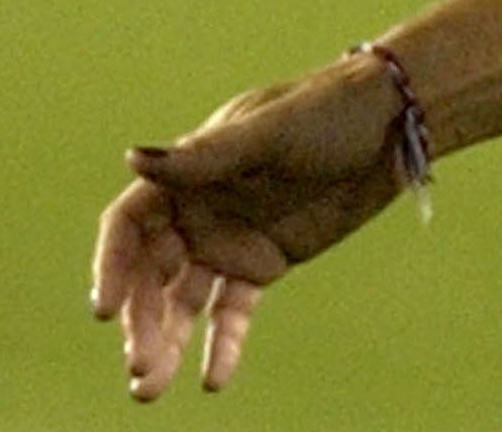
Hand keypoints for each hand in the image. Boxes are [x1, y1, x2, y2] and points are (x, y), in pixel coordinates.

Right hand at [91, 60, 408, 399]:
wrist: (394, 125)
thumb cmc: (328, 111)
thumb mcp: (268, 132)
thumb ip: (203, 156)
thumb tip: (131, 158)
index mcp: (187, 174)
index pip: (129, 227)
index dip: (112, 267)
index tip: (107, 312)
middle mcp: (198, 211)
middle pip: (151, 275)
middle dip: (141, 322)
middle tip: (140, 367)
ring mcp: (229, 241)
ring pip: (183, 302)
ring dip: (166, 343)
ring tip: (149, 390)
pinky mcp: (264, 264)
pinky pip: (232, 313)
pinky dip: (222, 345)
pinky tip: (213, 380)